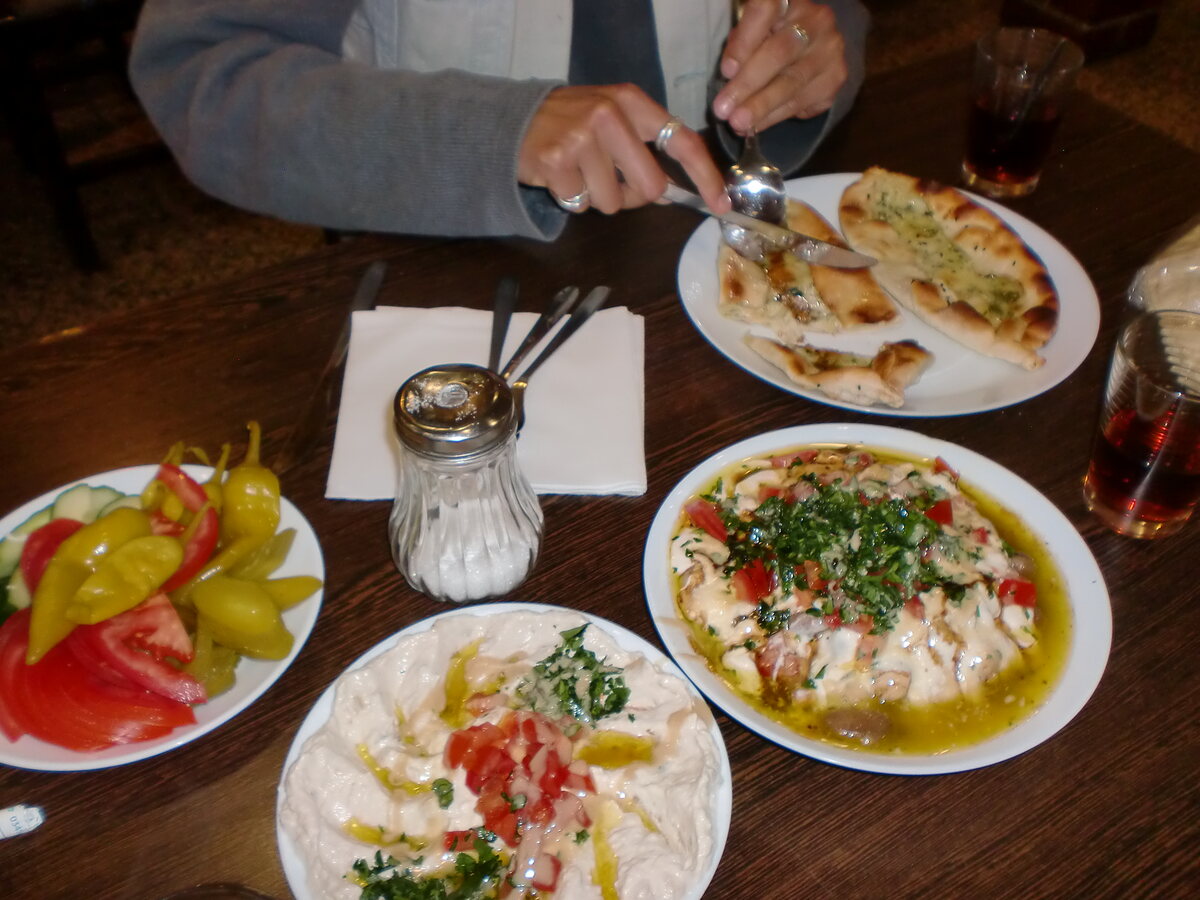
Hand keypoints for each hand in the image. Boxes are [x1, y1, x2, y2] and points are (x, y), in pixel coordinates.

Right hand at [518, 84, 730, 214]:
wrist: (515, 121)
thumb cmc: (572, 126)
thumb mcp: (613, 121)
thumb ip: (644, 150)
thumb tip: (671, 193)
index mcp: (632, 102)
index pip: (683, 141)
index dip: (705, 177)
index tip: (720, 204)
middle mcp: (610, 114)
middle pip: (650, 187)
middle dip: (634, 196)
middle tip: (610, 182)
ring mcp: (582, 137)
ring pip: (613, 202)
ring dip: (597, 198)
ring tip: (578, 174)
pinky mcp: (557, 162)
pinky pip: (582, 205)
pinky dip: (572, 200)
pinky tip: (560, 177)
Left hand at [712, 0, 847, 134]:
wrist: (811, 49)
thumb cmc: (770, 37)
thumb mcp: (752, 32)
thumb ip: (741, 44)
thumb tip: (731, 73)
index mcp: (789, 0)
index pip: (765, 10)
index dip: (745, 41)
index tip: (726, 70)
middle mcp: (817, 19)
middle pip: (780, 52)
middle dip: (748, 84)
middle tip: (723, 109)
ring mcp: (831, 48)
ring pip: (792, 82)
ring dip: (761, 107)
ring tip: (737, 124)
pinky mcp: (836, 77)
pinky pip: (802, 102)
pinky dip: (775, 117)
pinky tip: (757, 125)